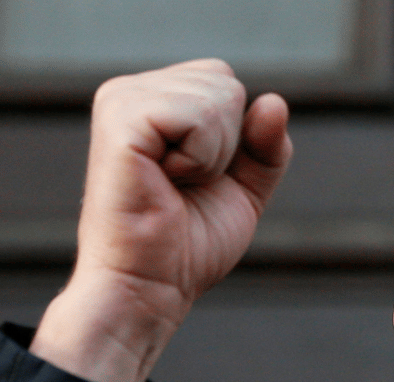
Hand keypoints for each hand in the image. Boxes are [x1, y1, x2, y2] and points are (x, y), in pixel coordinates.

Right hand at [31, 59, 292, 381]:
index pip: (225, 82)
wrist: (152, 288)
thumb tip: (274, 101)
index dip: (234, 139)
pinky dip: (201, 159)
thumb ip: (266, 145)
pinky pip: (199, 116)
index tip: (195, 179)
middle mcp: (129, 91)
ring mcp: (119, 100)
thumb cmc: (188, 245)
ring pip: (219, 96)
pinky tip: (165, 182)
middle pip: (226, 83)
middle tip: (183, 185)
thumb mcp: (244, 188)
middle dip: (228, 144)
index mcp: (150, 100)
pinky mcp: (120, 119)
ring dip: (213, 156)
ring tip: (171, 186)